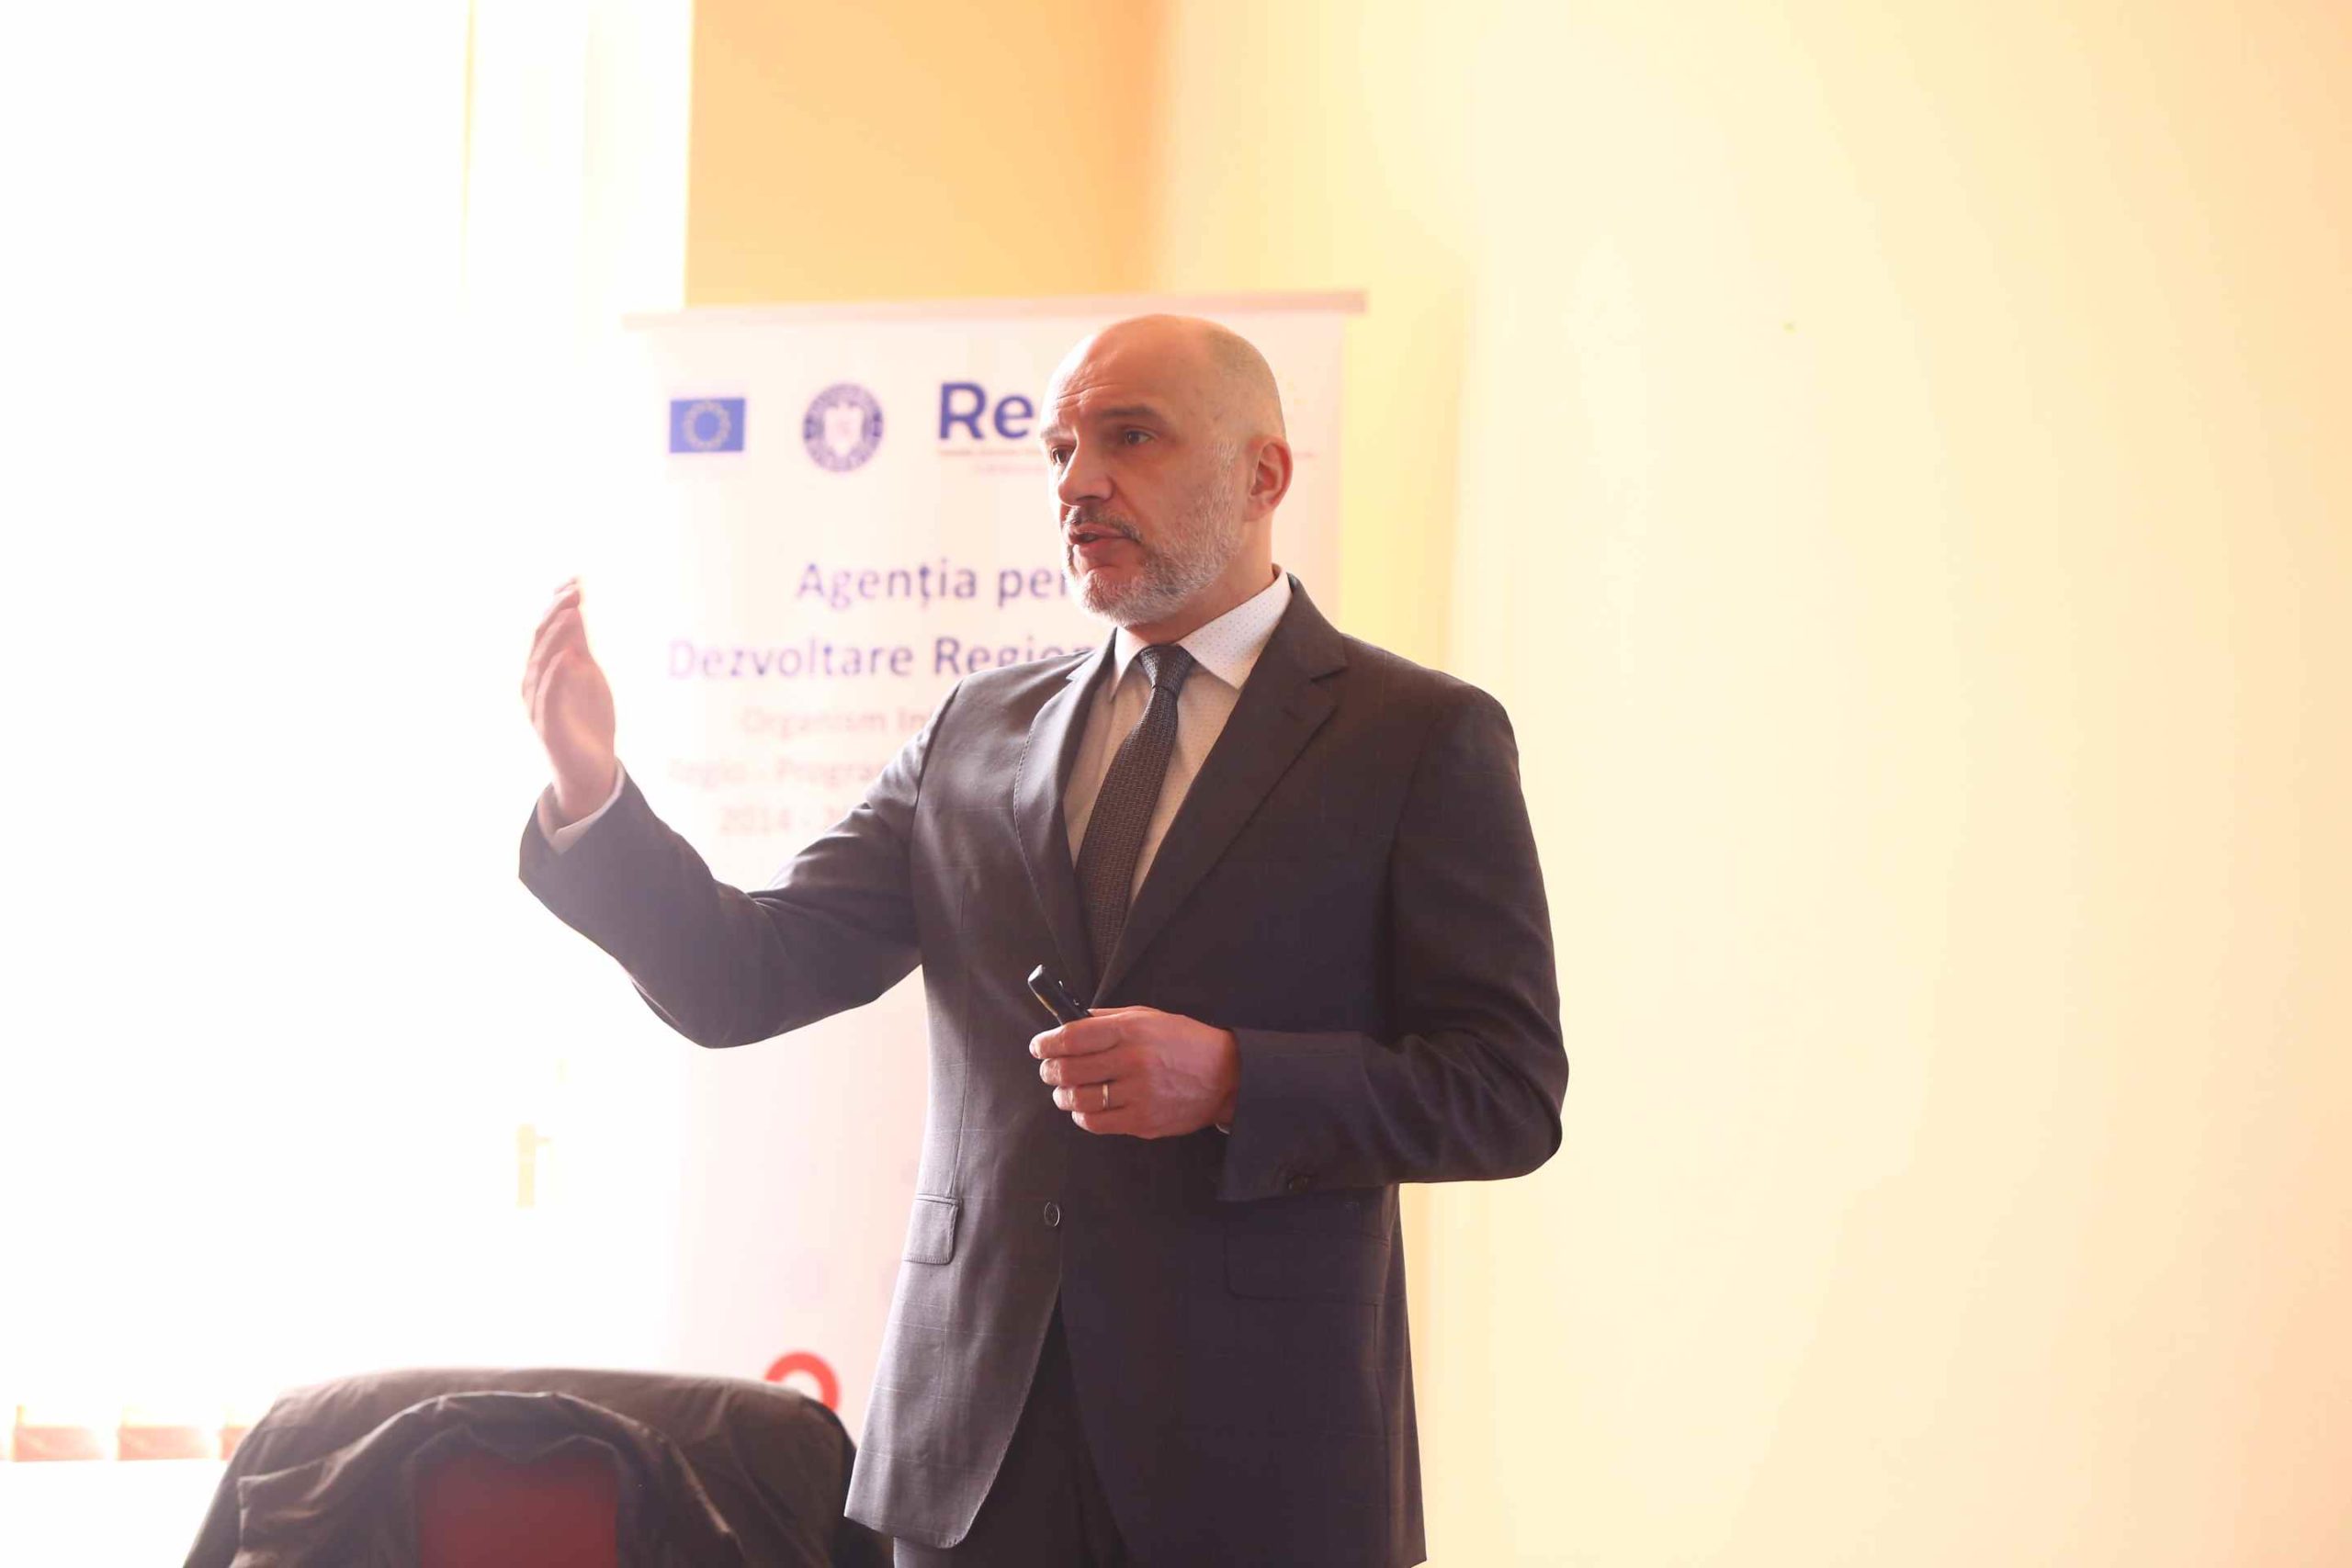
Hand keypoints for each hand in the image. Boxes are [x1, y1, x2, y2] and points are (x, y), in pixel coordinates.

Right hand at [522, 577, 617, 823]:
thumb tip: (575, 609)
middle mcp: (534, 681)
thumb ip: (579, 645)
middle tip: (576, 590)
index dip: (558, 603)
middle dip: (557, 611)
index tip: (576, 579)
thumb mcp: (588, 675)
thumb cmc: (588, 720)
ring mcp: (538, 703)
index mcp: (542, 668)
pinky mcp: (548, 724)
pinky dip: (557, 673)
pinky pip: (549, 694)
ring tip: (574, 611)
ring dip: (558, 635)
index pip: (545, 627)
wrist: (591, 767)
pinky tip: (569, 655)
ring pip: (542, 662)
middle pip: (541, 638)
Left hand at [1032, 1006, 1238, 1137]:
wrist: (1226, 1077)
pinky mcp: (1143, 1120)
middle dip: (1049, 1071)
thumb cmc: (1185, 1043)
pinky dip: (1082, 1116)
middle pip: (1069, 1069)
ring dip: (1062, 1096)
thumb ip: (1109, 1018)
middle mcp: (1132, 1060)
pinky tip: (1084, 1108)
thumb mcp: (1150, 1017)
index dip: (1046, 1043)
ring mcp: (1138, 1093)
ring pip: (1078, 1099)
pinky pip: (1096, 1122)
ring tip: (1063, 1091)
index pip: (1072, 1037)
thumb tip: (1071, 1020)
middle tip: (1048, 1070)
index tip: (1038, 1047)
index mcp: (1131, 1030)